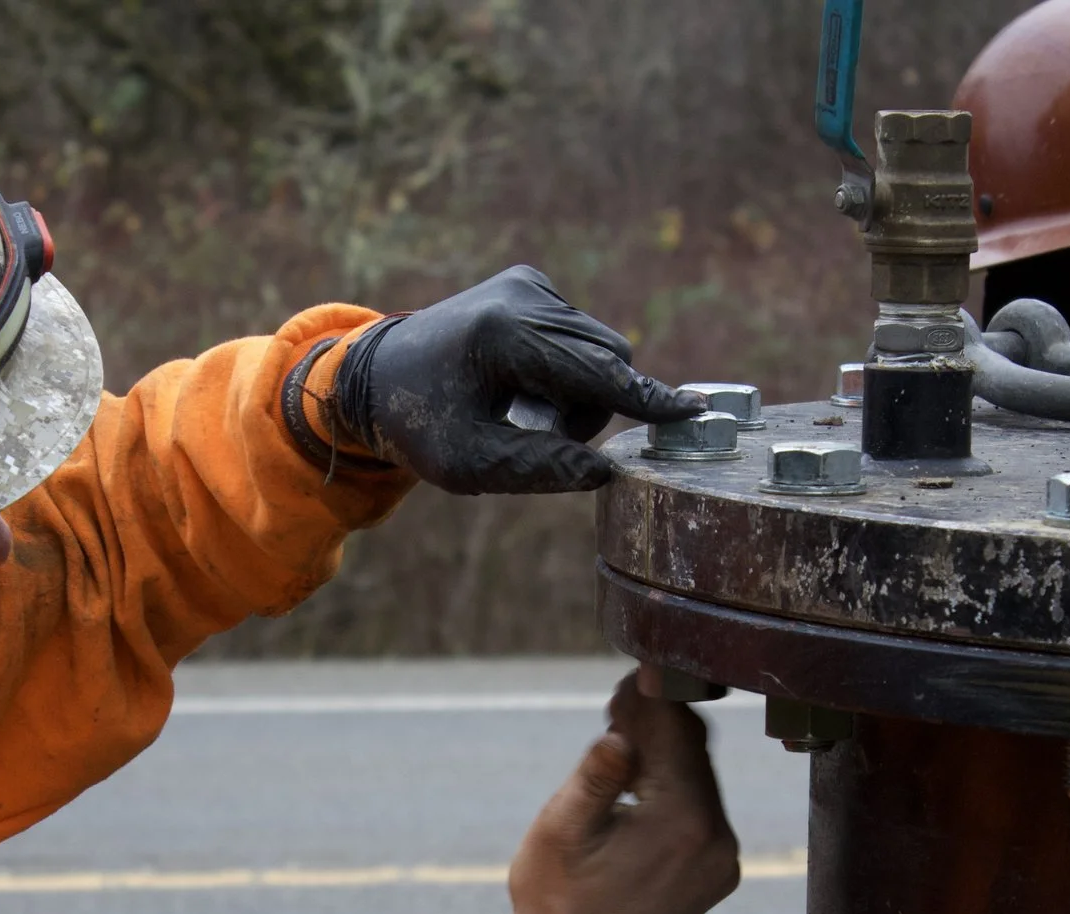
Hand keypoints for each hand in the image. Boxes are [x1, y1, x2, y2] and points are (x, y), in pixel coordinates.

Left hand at [333, 266, 705, 494]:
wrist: (376, 375)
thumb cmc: (417, 425)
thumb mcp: (469, 465)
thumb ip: (539, 469)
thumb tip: (604, 472)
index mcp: (504, 335)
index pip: (595, 372)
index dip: (646, 398)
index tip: (692, 412)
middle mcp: (522, 296)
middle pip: (606, 361)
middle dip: (586, 409)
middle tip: (534, 434)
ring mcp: (529, 285)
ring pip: (597, 351)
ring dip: (575, 393)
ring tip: (519, 410)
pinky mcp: (531, 286)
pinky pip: (578, 337)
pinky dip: (563, 371)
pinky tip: (519, 383)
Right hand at [505, 669, 740, 913]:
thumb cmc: (555, 903)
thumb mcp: (560, 830)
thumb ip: (596, 775)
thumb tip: (623, 729)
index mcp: (683, 824)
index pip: (677, 735)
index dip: (651, 699)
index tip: (627, 679)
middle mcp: (716, 842)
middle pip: (695, 754)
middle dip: (658, 724)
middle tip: (618, 705)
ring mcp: (721, 862)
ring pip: (700, 781)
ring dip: (665, 755)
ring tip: (622, 739)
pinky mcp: (714, 875)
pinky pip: (701, 812)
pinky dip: (674, 789)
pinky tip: (639, 783)